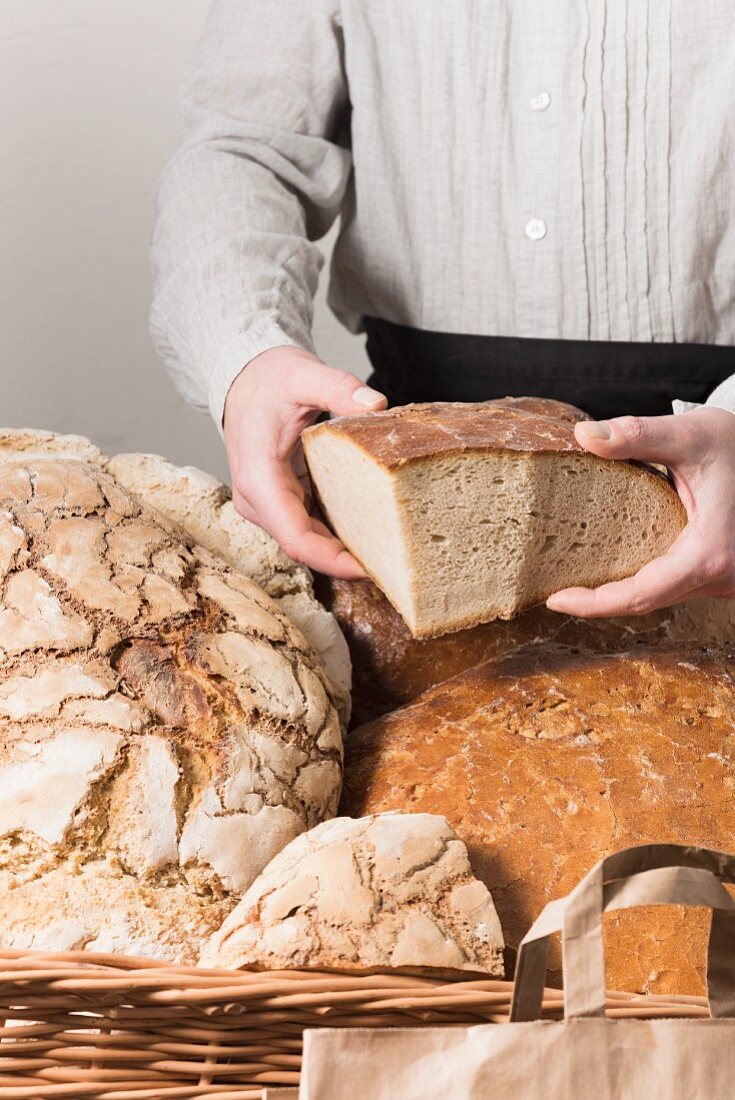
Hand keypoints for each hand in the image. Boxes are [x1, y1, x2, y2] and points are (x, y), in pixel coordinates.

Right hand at [223, 346, 386, 577]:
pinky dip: (340, 532)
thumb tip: (376, 404)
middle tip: (398, 563)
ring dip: (346, 550)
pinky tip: (375, 530)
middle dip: (348, 561)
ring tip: (393, 552)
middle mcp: (258, 501)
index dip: (332, 560)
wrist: (244, 380)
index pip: (295, 538)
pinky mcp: (282, 502)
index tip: (370, 569)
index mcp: (259, 479)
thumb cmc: (268, 381)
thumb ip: (339, 388)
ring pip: (309, 542)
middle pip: (305, 547)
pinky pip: (312, 527)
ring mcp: (268, 506)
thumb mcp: (303, 374)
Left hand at [546, 406, 734, 616]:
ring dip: (621, 591)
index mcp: (710, 554)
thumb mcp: (694, 435)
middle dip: (600, 600)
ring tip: (575, 579)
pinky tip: (612, 565)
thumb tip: (585, 436)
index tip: (556, 600)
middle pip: (648, 601)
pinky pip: (675, 586)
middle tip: (555, 590)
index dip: (595, 603)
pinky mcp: (721, 573)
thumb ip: (638, 435)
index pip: (641, 594)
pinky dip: (643, 579)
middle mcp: (721, 577)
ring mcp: (724, 580)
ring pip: (663, 596)